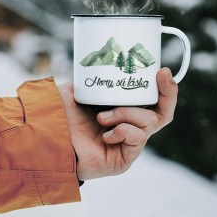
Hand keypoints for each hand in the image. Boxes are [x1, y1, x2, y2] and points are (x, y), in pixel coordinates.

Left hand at [58, 67, 177, 180]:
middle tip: (162, 77)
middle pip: (163, 113)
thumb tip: (112, 57)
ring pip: (149, 122)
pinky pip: (137, 139)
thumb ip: (100, 75)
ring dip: (127, 113)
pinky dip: (122, 130)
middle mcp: (130, 126)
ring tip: (102, 116)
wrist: (48, 134)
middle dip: (168, 93)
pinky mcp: (124, 159)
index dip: (164, 87)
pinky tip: (104, 133)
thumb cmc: (63, 111)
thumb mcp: (84, 85)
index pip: (154, 101)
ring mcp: (128, 143)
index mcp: (124, 110)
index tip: (162, 70)